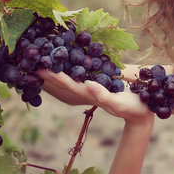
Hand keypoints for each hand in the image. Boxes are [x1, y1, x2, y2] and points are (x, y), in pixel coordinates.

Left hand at [37, 69, 154, 124]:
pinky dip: (69, 68)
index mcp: (90, 95)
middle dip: (47, 73)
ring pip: (68, 79)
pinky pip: (79, 76)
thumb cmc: (133, 109)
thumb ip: (103, 95)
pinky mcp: (99, 84)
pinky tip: (65, 61)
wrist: (142, 113)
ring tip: (40, 60)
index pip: (68, 84)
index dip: (53, 76)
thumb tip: (87, 85)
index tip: (38, 68)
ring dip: (54, 70)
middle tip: (30, 61)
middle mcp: (87, 91)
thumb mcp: (119, 103)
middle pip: (63, 82)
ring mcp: (92, 89)